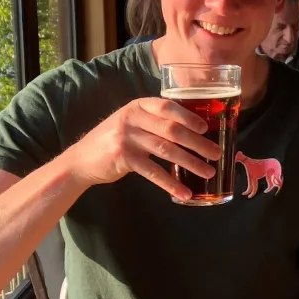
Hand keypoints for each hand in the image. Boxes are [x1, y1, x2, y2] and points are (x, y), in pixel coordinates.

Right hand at [63, 97, 222, 200]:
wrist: (81, 160)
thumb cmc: (114, 141)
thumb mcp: (132, 123)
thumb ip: (154, 122)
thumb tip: (192, 132)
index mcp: (138, 106)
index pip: (168, 107)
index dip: (189, 117)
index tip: (206, 128)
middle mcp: (132, 118)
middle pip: (172, 130)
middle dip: (198, 143)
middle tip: (216, 153)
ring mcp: (126, 137)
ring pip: (166, 150)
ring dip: (191, 162)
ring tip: (208, 172)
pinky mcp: (123, 158)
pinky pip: (153, 171)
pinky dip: (171, 183)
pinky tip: (184, 192)